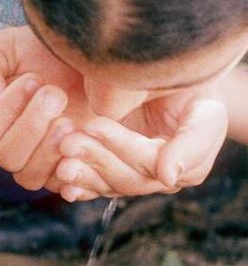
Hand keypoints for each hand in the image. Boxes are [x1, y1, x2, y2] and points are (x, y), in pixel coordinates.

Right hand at [0, 27, 95, 190]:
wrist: (89, 57)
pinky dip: (72, 168)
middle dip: (31, 125)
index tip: (33, 78)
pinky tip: (84, 139)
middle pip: (6, 158)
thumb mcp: (5, 47)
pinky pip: (64, 185)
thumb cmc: (41, 50)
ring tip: (69, 119)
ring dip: (48, 148)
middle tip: (56, 94)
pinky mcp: (70, 170)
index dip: (6, 110)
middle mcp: (11, 147)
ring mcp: (41, 163)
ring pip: (29, 177)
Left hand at [52, 91, 228, 199]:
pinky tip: (61, 182)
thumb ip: (192, 142)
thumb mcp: (205, 109)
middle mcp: (162, 176)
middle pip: (127, 177)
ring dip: (83, 173)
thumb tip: (166, 176)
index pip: (150, 160)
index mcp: (188, 163)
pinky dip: (80, 185)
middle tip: (67, 140)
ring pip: (108, 185)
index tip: (92, 123)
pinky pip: (97, 186)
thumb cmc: (196, 88)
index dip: (121, 144)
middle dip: (96, 158)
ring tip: (60, 159)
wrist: (180, 80)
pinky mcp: (116, 170)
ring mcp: (137, 175)